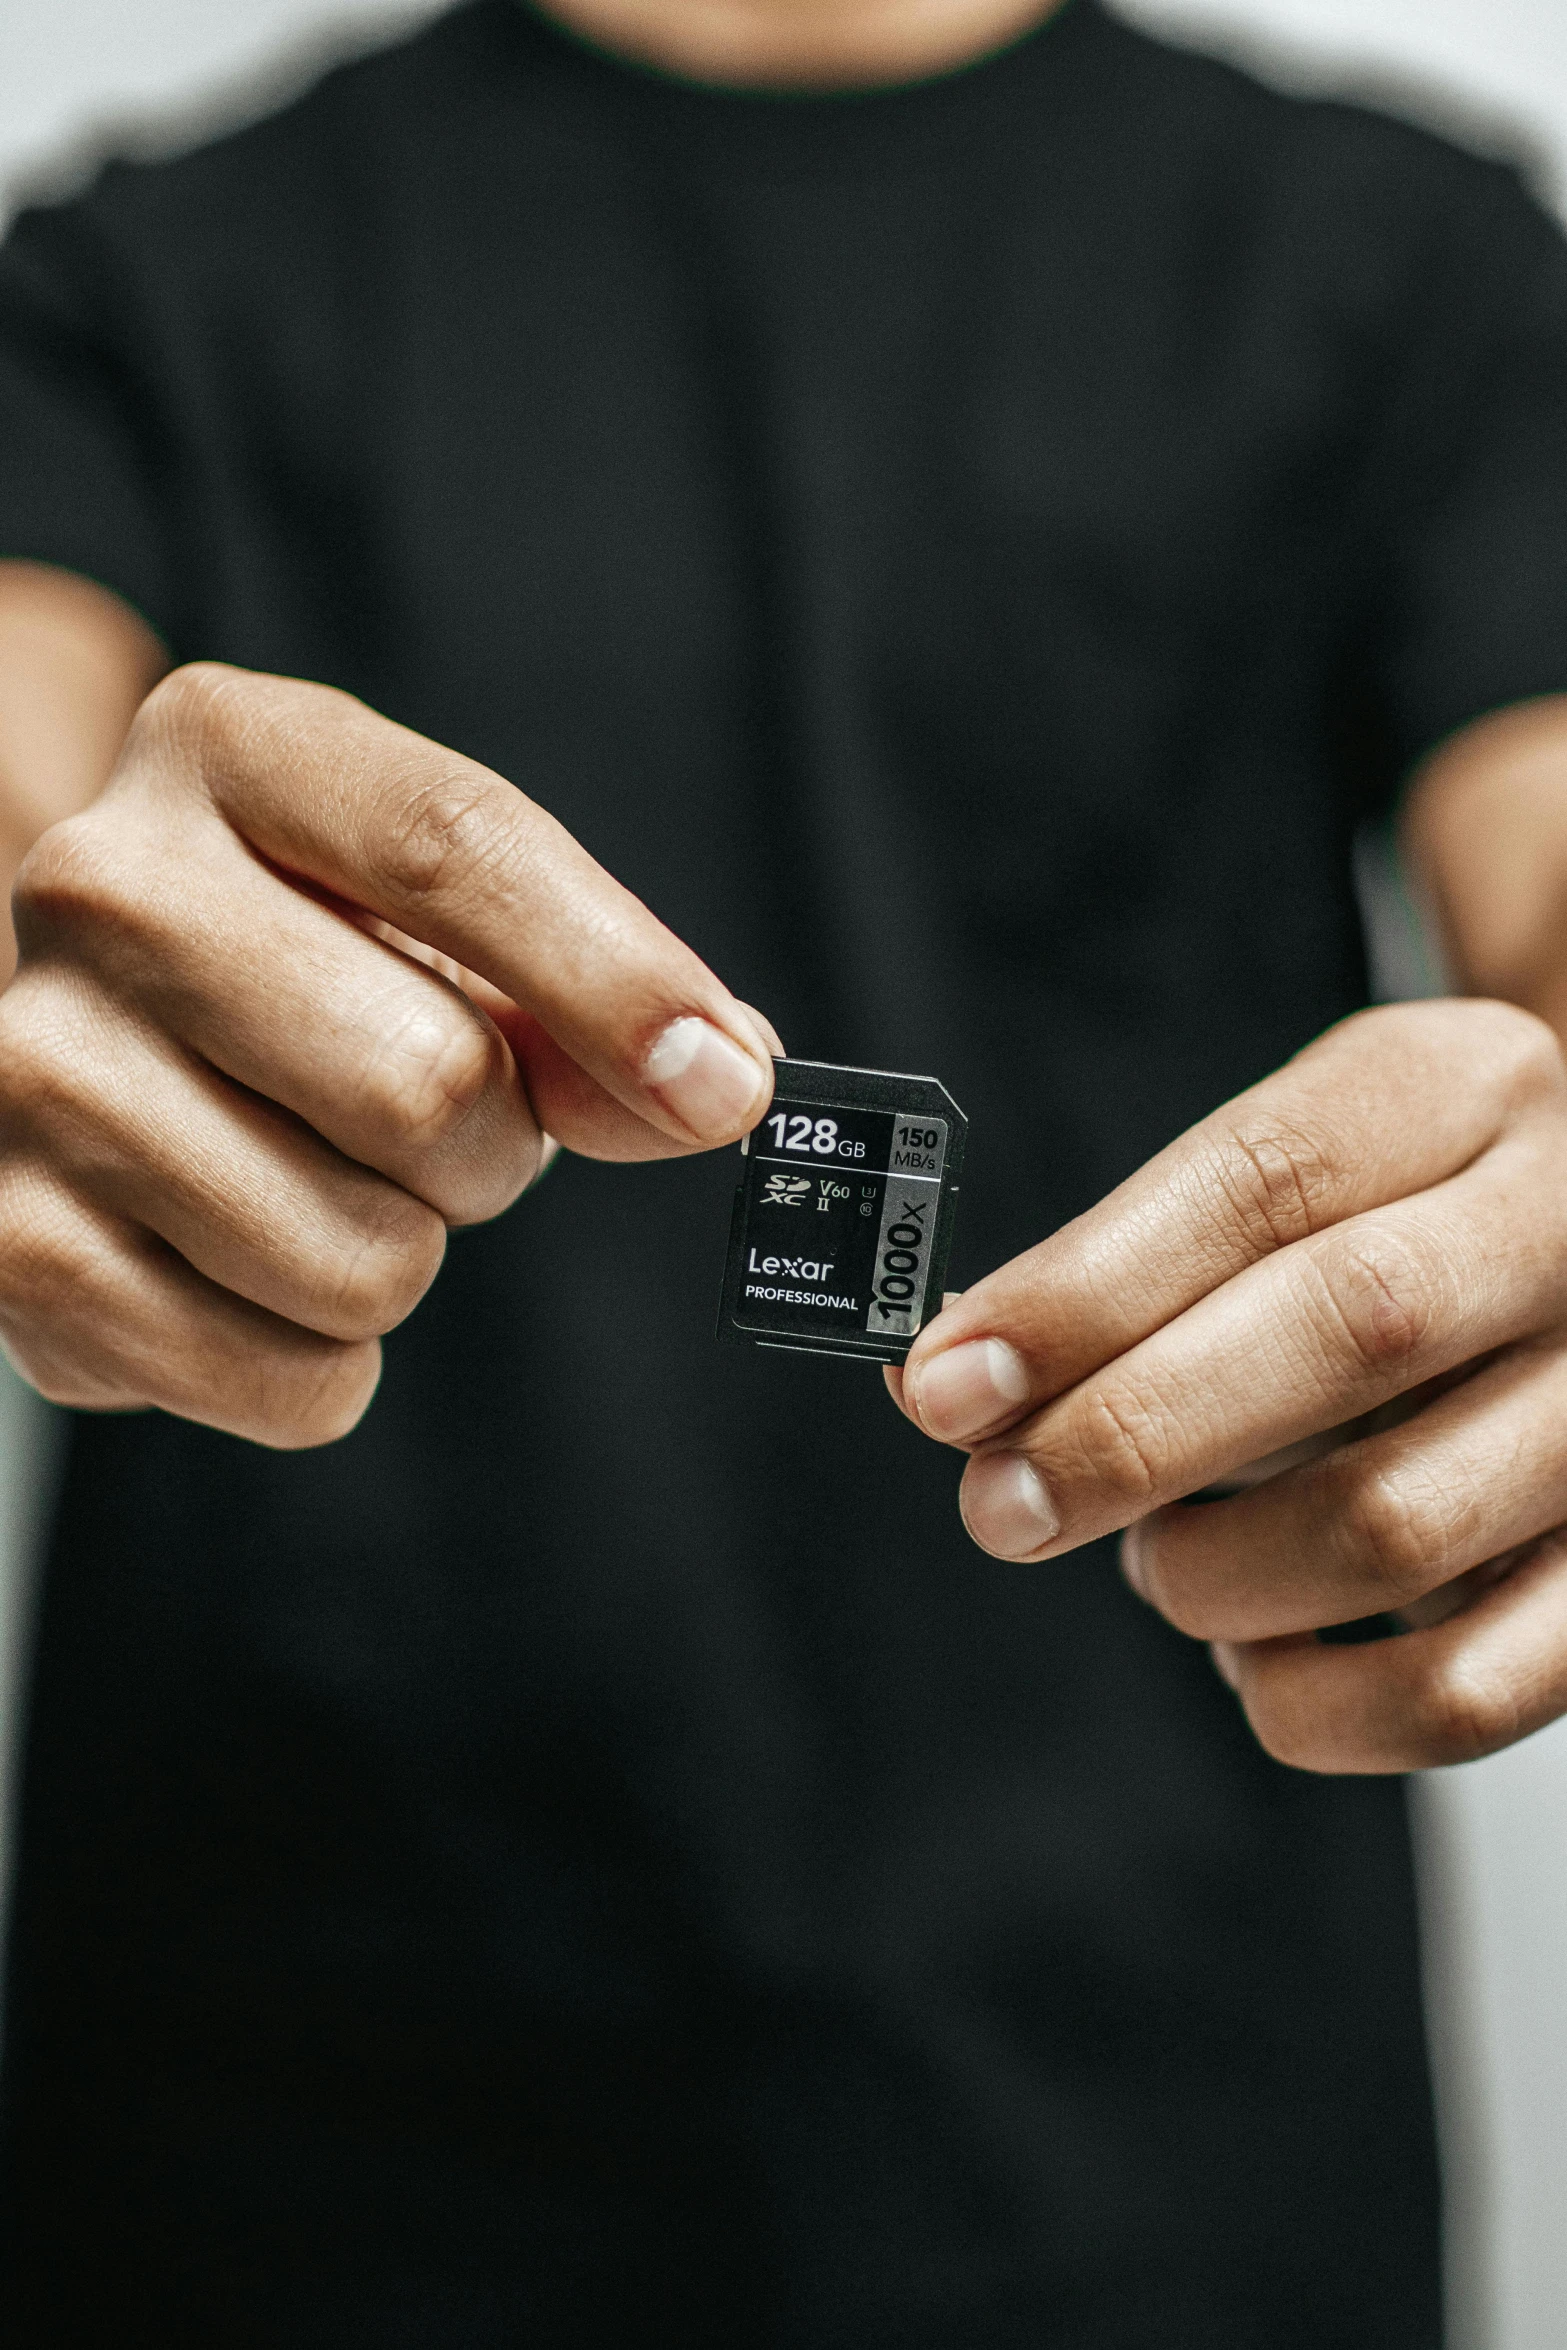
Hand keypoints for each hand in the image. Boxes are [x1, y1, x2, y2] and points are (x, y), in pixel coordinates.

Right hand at [0, 664, 776, 1444]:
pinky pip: (293, 1380)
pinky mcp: (11, 1248)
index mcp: (229, 750)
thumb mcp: (439, 921)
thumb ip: (588, 990)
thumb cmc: (302, 965)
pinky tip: (248, 1270)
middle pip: (425, 1085)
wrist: (98, 1040)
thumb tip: (715, 1081)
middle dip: (487, 1148)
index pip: (455, 847)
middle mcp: (101, 888)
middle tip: (430, 1125)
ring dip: (401, 1257)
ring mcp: (35, 1071)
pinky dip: (320, 1364)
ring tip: (316, 1180)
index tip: (726, 1089)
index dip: (616, 984)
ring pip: (367, 1259)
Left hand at [889, 1000, 1566, 1771]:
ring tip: (1162, 1561)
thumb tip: (945, 1382)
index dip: (1086, 1292)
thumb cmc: (1401, 1222)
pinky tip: (1260, 1653)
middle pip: (1351, 1328)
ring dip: (1215, 1574)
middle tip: (1003, 1503)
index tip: (944, 1381)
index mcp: (1461, 1091)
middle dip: (1131, 1435)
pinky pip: (1462, 1693)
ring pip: (1399, 1524)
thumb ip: (1134, 1262)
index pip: (1265, 1178)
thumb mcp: (1295, 1172)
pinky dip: (1314, 1705)